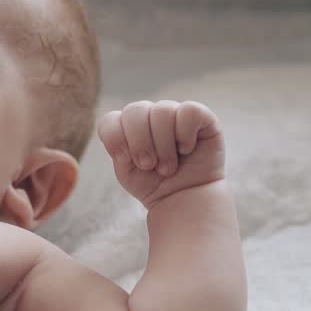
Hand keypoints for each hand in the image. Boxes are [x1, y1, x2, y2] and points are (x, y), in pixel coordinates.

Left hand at [97, 100, 225, 208]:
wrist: (184, 200)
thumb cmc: (154, 184)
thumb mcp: (126, 170)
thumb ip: (117, 146)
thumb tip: (121, 126)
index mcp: (127, 126)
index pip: (110, 119)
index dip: (115, 140)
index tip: (126, 161)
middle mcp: (150, 115)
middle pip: (134, 111)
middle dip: (139, 143)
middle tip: (148, 165)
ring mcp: (174, 113)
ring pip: (162, 111)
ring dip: (163, 145)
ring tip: (168, 167)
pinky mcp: (200, 116)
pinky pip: (189, 111)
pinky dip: (185, 135)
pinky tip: (187, 149)